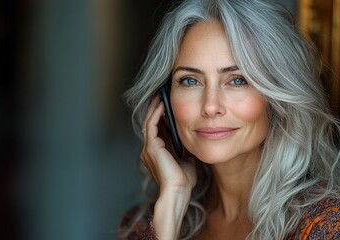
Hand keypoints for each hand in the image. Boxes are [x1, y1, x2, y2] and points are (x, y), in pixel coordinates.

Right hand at [141, 95, 196, 238]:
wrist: (178, 192)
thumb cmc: (184, 180)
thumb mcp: (186, 158)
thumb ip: (185, 147)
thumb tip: (191, 135)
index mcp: (157, 152)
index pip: (158, 128)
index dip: (163, 115)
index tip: (170, 103)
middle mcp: (149, 149)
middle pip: (152, 122)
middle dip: (157, 107)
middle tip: (163, 93)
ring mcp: (148, 148)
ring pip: (149, 121)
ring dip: (155, 107)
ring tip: (162, 94)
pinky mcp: (151, 147)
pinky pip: (151, 124)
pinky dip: (156, 113)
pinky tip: (163, 104)